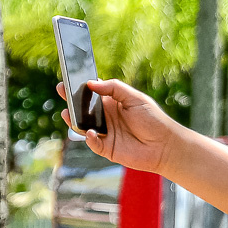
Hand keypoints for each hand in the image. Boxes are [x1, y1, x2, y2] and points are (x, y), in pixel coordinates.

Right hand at [56, 79, 182, 174]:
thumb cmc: (153, 119)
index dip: (80, 87)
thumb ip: (114, 88)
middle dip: (71, 100)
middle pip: (83, 108)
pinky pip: (92, 143)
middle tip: (62, 90)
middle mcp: (105, 117)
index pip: (92, 93)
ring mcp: (104, 133)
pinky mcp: (106, 148)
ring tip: (68, 113)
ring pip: (82, 126)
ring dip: (73, 119)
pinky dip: (88, 138)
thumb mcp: (135, 98)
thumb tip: (91, 83)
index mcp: (111, 103)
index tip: (69, 79)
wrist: (165, 145)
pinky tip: (90, 132)